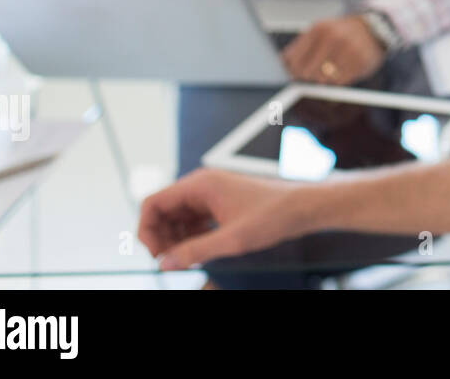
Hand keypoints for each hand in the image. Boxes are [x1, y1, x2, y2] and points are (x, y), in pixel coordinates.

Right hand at [137, 168, 305, 270]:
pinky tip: (198, 252)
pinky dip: (190, 237)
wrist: (303, 207)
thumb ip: (195, 251)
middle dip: (160, 237)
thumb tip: (164, 264)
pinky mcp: (220, 204)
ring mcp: (211, 194)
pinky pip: (193, 221)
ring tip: (185, 260)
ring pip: (177, 218)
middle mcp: (202, 185)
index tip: (156, 255)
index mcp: (200, 184)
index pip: (153, 202)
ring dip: (175, 239)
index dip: (146, 229)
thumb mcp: (232, 239)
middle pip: (163, 211)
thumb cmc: (273, 215)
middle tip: (169, 262)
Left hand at [282, 15, 385, 83]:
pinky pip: (340, 82)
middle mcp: (333, 37)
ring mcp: (348, 50)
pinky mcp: (360, 63)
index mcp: (319, 29)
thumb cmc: (341, 34)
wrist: (374, 29)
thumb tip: (282, 64)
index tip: (295, 73)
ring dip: (324, 79)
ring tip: (330, 70)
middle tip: (314, 73)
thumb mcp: (321, 32)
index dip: (292, 70)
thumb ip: (302, 47)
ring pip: (323, 79)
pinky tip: (343, 70)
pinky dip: (338, 81)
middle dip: (308, 76)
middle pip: (307, 72)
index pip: (294, 59)